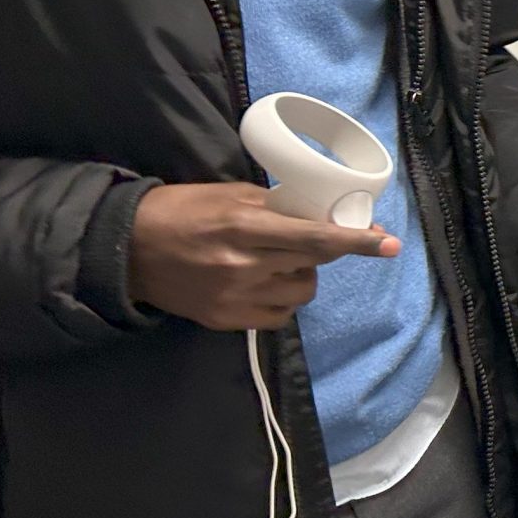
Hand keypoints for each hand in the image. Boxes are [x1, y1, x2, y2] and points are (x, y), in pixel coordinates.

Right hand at [128, 183, 397, 330]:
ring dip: (299, 276)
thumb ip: (276, 207)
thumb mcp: (229, 195)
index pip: (316, 239)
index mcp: (247, 228)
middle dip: (318, 253)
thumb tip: (319, 215)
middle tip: (302, 240)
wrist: (127, 249)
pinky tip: (263, 284)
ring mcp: (236, 299)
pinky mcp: (226, 321)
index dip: (357, 243)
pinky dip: (281, 301)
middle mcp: (246, 267)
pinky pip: (278, 317)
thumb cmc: (181, 211)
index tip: (390, 244)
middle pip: (312, 267)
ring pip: (300, 294)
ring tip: (275, 261)